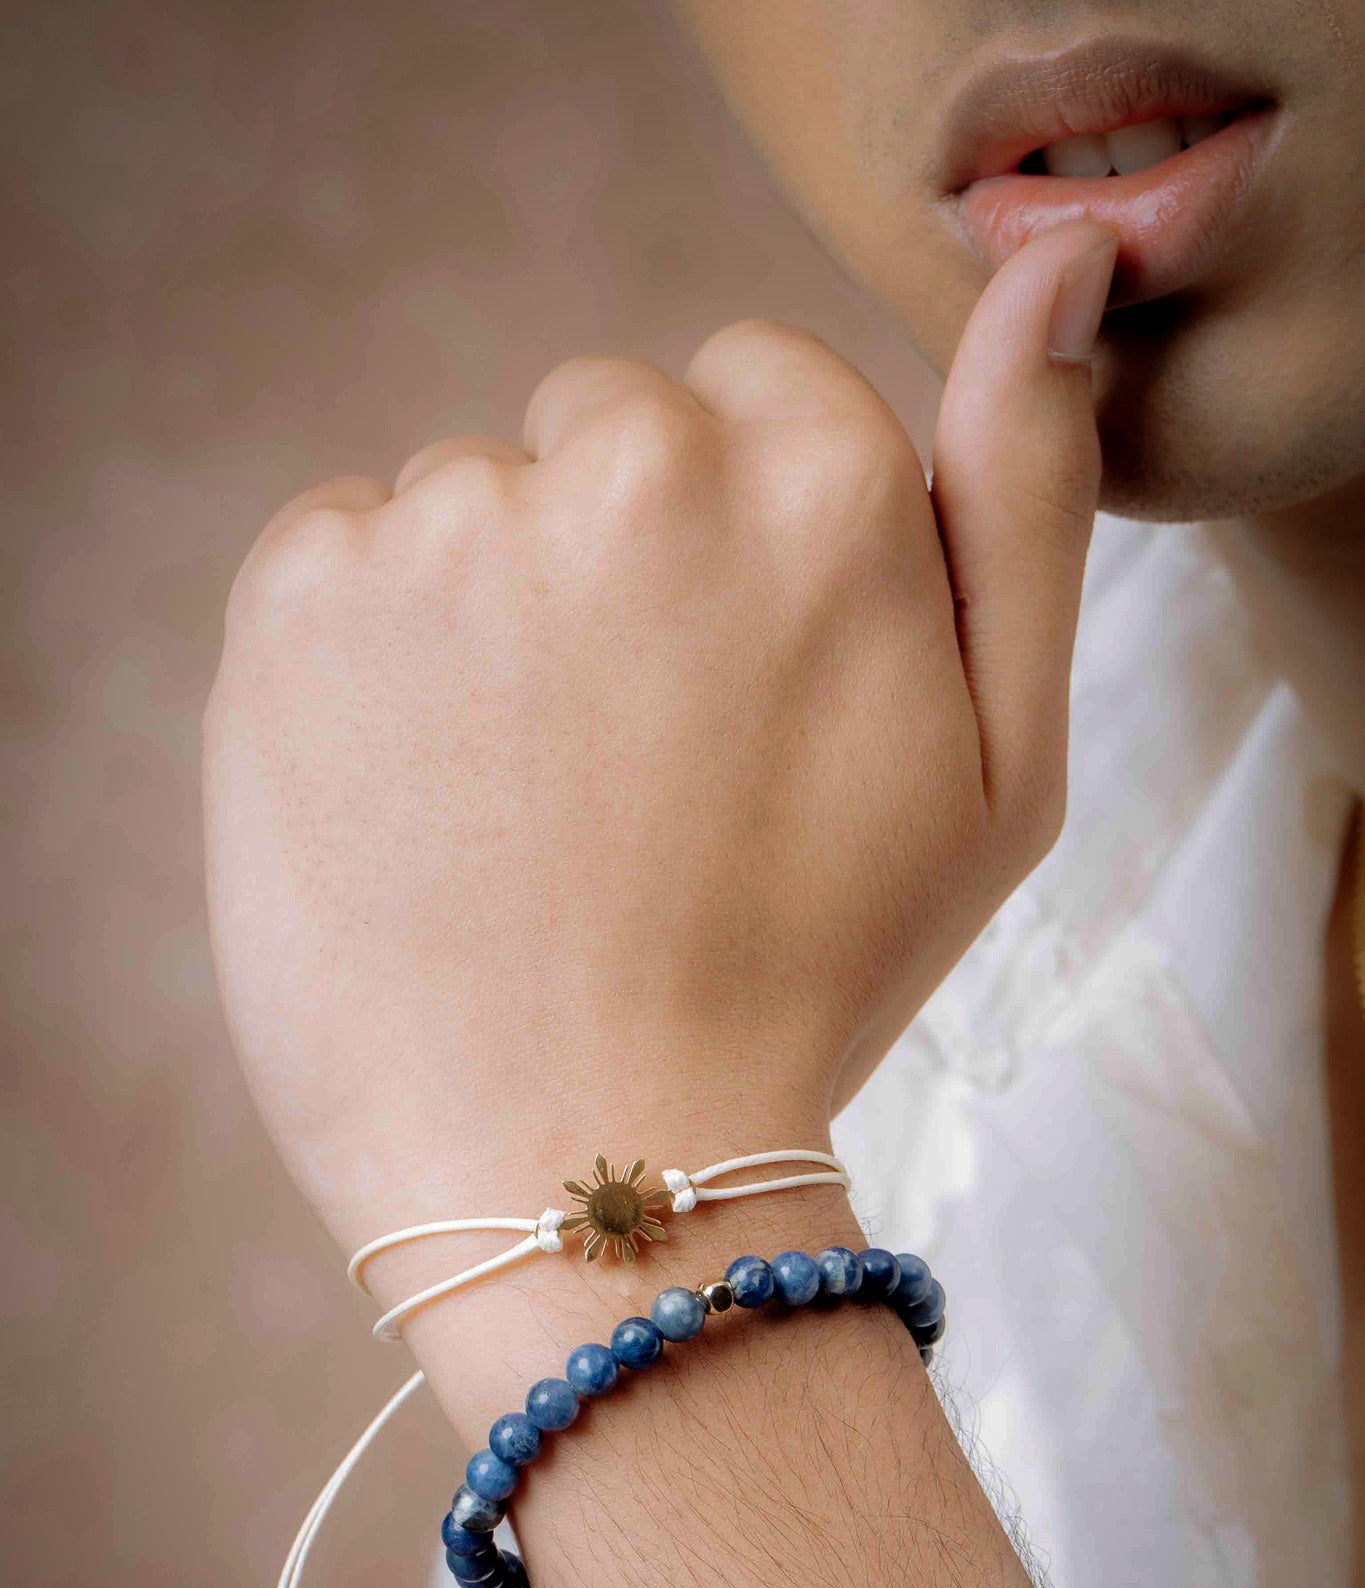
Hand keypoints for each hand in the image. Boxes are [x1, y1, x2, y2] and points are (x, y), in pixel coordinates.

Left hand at [204, 222, 1115, 1352]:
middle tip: (628, 766)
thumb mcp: (1002, 764)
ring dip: (488, 614)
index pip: (758, 392)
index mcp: (825, 480)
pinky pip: (339, 554)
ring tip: (520, 807)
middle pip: (606, 430)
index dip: (745, 547)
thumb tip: (1058, 260)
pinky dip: (363, 654)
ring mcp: (455, 521)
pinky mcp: (302, 593)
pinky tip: (415, 796)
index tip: (733, 689)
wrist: (583, 1157)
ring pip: (470, 501)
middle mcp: (640, 461)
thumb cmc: (811, 975)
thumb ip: (1028, 495)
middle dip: (617, 559)